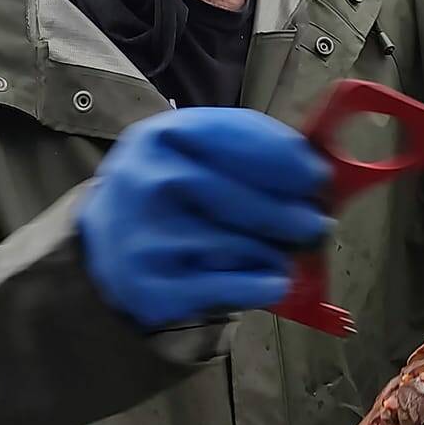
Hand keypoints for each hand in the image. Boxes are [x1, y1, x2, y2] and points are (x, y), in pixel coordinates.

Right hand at [78, 107, 330, 329]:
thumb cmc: (170, 191)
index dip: (285, 159)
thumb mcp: (193, 150)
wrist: (105, 239)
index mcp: (162, 136)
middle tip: (317, 224)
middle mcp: (150, 183)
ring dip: (275, 252)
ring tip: (281, 252)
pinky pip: (230, 287)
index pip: (236, 140)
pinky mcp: (153, 287)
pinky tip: (277, 280)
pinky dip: (264, 285)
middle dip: (291, 215)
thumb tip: (316, 171)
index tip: (318, 176)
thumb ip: (249, 149)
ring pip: (242, 247)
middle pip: (244, 201)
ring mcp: (148, 238)